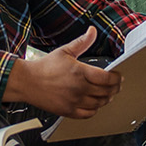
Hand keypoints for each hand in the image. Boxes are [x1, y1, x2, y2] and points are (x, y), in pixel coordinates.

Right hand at [2, 26, 121, 117]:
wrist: (27, 82)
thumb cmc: (44, 67)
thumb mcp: (65, 51)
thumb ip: (82, 42)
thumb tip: (92, 31)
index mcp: (80, 72)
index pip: (107, 79)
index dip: (116, 79)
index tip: (118, 77)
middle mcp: (79, 88)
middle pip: (106, 92)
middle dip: (114, 89)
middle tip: (115, 86)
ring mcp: (74, 101)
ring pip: (99, 104)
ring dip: (106, 99)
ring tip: (106, 94)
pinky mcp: (68, 111)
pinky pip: (88, 114)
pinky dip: (94, 109)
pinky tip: (94, 103)